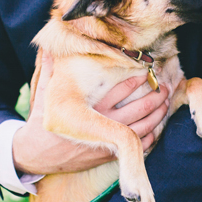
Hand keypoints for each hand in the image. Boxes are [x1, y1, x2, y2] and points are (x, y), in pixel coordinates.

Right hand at [13, 54, 169, 174]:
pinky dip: (151, 137)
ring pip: (143, 128)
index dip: (139, 79)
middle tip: (165, 86)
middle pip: (139, 108)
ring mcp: (106, 142)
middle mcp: (101, 124)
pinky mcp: (109, 156)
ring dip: (158, 115)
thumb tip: (48, 45)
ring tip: (165, 103)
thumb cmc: (42, 121)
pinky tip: (157, 127)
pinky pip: (138, 147)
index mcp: (89, 106)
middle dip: (156, 97)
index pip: (122, 89)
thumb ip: (50, 69)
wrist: (36, 155)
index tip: (149, 70)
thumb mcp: (44, 93)